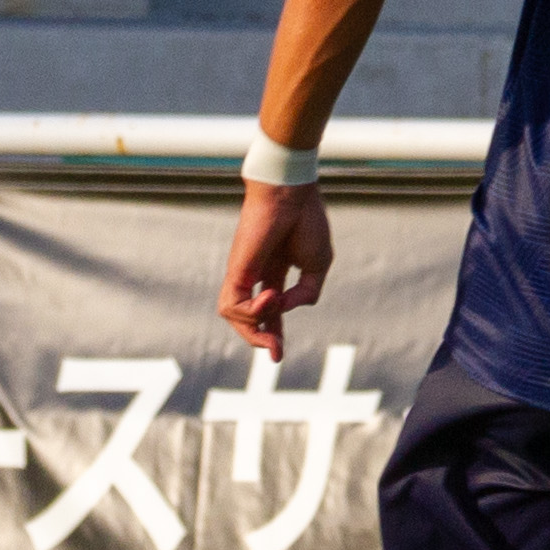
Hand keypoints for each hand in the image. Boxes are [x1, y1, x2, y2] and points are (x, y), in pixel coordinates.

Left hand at [216, 181, 333, 359]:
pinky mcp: (236, 271)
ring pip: (235, 315)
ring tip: (273, 324)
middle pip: (248, 317)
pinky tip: (269, 299)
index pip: (268, 310)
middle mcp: (256, 274)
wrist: (291, 194)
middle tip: (277, 354)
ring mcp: (243, 273)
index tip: (278, 354)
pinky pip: (232, 306)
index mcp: (275, 270)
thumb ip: (306, 294)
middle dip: (261, 339)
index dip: (273, 333)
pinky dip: (252, 313)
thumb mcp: (317, 266)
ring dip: (255, 331)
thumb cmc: (306, 221)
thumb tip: (284, 308)